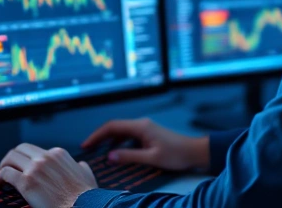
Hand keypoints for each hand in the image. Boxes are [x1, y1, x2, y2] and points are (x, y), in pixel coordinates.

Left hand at [0, 143, 97, 207]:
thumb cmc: (85, 197)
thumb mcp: (87, 176)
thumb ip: (80, 168)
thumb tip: (79, 166)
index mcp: (58, 154)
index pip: (36, 150)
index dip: (27, 159)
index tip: (24, 168)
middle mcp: (46, 157)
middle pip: (20, 149)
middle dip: (12, 158)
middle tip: (7, 168)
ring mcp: (35, 168)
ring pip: (10, 158)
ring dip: (3, 166)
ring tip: (0, 177)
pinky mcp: (26, 182)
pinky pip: (5, 173)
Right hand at [82, 118, 209, 171]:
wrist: (194, 151)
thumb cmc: (175, 154)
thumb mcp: (151, 158)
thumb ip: (129, 157)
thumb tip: (109, 156)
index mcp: (140, 127)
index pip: (112, 127)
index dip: (97, 135)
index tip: (87, 145)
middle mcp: (141, 124)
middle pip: (115, 127)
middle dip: (100, 137)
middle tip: (88, 148)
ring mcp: (145, 128)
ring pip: (121, 131)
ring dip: (109, 140)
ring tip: (99, 152)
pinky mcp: (148, 134)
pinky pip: (128, 136)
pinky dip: (119, 142)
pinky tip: (117, 152)